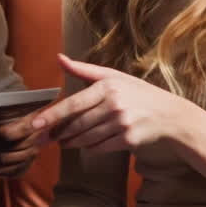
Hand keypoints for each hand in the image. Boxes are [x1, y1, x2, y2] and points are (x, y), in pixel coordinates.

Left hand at [33, 54, 187, 152]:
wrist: (169, 115)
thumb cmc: (138, 93)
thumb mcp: (114, 76)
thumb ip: (84, 70)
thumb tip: (59, 58)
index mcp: (108, 86)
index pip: (74, 103)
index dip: (53, 115)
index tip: (36, 123)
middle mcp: (114, 105)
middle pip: (78, 124)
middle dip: (58, 133)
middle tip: (43, 138)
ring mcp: (122, 123)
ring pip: (87, 137)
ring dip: (71, 142)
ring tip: (61, 142)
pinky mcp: (128, 140)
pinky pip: (100, 147)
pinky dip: (89, 148)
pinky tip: (83, 146)